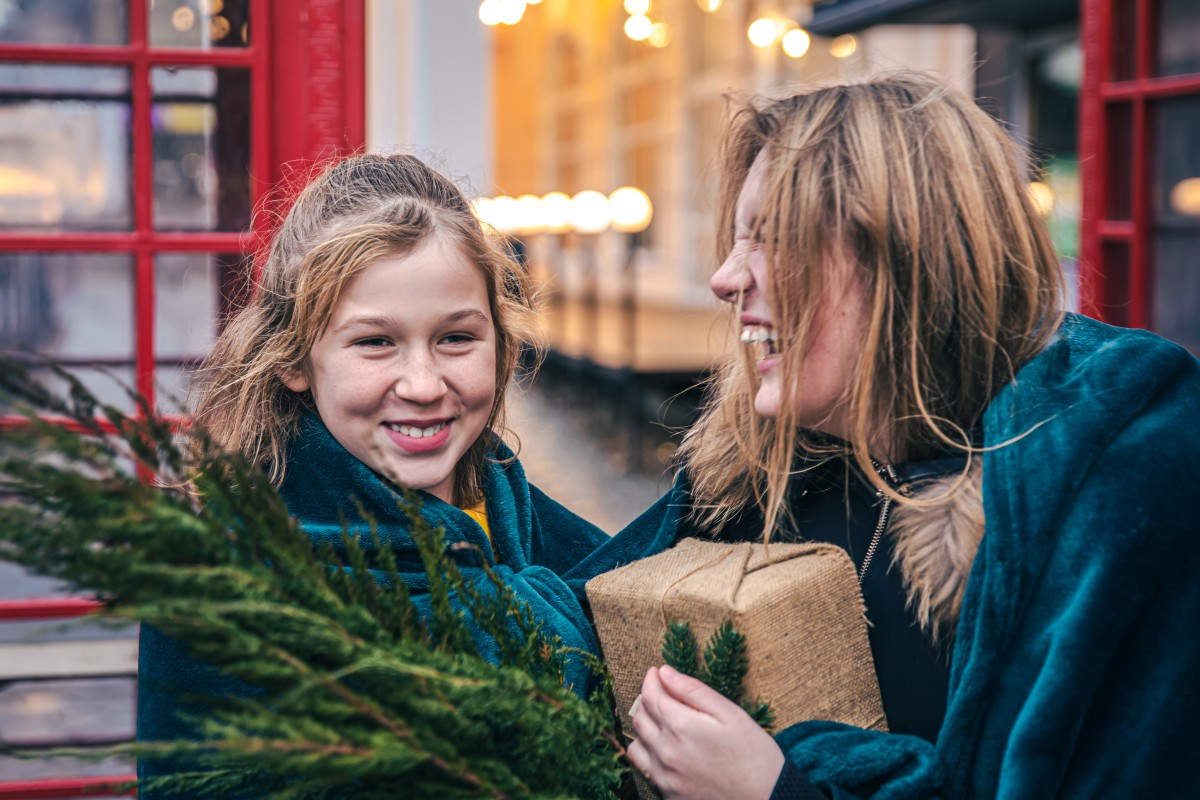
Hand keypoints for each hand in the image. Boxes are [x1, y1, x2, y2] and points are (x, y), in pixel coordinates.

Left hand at [626, 664, 784, 799]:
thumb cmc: (754, 755)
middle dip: (648, 700)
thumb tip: (665, 672)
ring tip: (663, 721)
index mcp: (681, 726)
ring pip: (636, 743)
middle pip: (640, 717)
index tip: (656, 672)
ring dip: (645, 728)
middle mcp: (665, 751)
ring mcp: (664, 776)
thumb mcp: (729, 713)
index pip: (650, 695)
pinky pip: (645, 768)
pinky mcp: (667, 794)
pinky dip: (648, 753)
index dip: (651, 679)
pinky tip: (665, 748)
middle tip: (663, 693)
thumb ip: (693, 690)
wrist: (767, 799)